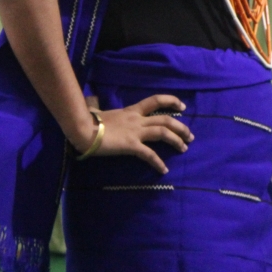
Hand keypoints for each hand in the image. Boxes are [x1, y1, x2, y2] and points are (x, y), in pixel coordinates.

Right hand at [71, 94, 193, 173]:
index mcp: (131, 111)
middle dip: (181, 127)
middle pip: (165, 119)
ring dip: (176, 140)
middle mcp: (136, 119)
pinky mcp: (130, 145)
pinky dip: (158, 162)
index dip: (171, 101)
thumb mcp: (103, 114)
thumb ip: (108, 115)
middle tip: (190, 136)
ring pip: (163, 132)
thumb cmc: (88, 122)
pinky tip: (164, 170)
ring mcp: (135, 132)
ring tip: (184, 148)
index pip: (155, 100)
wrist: (81, 129)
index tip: (182, 107)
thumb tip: (98, 113)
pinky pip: (149, 154)